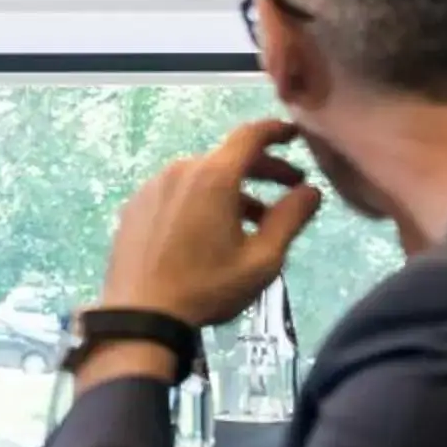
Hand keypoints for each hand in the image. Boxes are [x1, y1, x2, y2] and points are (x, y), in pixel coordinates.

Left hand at [98, 118, 321, 329]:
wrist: (140, 315)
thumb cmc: (207, 287)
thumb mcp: (261, 259)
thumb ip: (290, 219)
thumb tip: (311, 191)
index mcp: (212, 176)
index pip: (250, 136)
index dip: (276, 131)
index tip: (295, 136)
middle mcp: (180, 170)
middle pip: (227, 157)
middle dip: (263, 169)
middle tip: (291, 188)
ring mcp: (153, 186)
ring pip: (202, 176)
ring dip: (233, 190)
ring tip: (254, 220)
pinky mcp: (136, 205)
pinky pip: (178, 191)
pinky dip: (202, 200)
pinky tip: (211, 231)